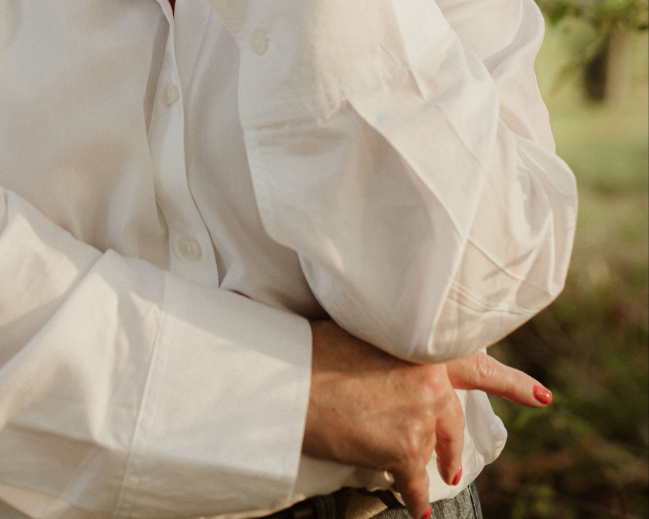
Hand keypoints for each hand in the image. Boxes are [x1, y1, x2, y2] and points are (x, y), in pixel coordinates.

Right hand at [304, 319, 551, 518]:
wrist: (293, 380)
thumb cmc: (316, 351)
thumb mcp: (363, 334)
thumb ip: (391, 348)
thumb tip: (390, 366)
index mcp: (422, 347)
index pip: (478, 364)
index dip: (512, 383)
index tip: (542, 397)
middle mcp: (431, 382)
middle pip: (454, 422)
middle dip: (452, 447)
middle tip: (453, 465)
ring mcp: (421, 419)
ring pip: (428, 452)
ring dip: (416, 462)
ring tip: (406, 470)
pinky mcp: (404, 452)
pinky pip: (414, 485)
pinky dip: (414, 499)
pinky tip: (418, 510)